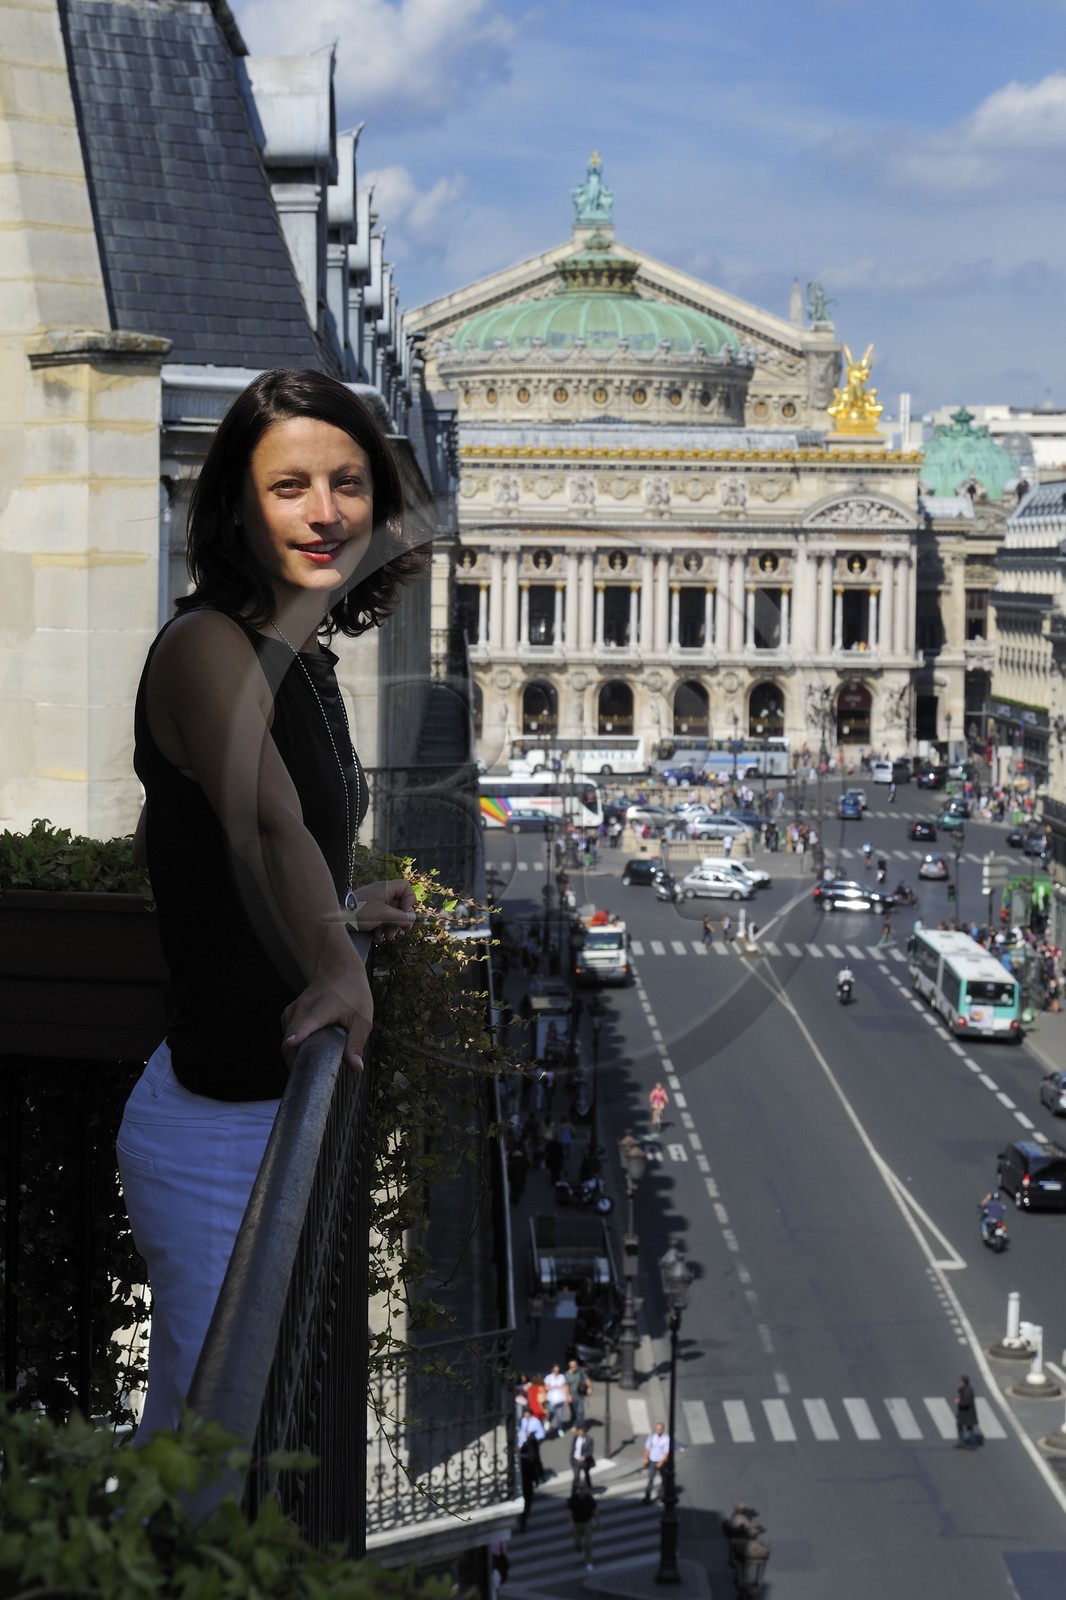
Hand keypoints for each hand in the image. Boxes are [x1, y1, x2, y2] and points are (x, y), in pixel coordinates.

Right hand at [280, 957, 374, 1072]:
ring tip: (314, 1067)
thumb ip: (356, 1043)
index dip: (298, 1035)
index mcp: (321, 1008)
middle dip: (300, 1062)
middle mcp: (301, 1008)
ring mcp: (291, 1012)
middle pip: (291, 1041)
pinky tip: (311, 1053)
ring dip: (299, 1057)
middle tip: (314, 1079)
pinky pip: (288, 1039)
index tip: (292, 1044)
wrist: (338, 972)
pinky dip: (297, 1049)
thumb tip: (357, 1067)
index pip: (306, 1022)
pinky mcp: (287, 1017)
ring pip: (287, 1043)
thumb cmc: (353, 995)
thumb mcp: (362, 1019)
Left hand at [325, 878, 416, 942]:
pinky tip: (377, 937)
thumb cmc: (359, 913)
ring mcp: (374, 904)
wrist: (335, 921)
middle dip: (401, 919)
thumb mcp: (382, 915)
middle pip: (400, 904)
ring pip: (391, 914)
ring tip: (387, 937)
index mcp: (384, 888)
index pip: (405, 888)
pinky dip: (381, 929)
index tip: (405, 912)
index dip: (409, 900)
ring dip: (391, 927)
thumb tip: (413, 918)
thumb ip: (400, 916)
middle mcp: (380, 894)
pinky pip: (381, 920)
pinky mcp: (368, 914)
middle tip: (404, 931)